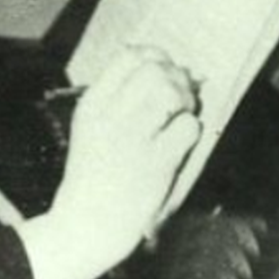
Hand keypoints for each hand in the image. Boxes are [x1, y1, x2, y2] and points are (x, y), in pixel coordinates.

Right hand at [16, 47, 201, 278]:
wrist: (87, 222)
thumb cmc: (96, 172)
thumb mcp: (92, 127)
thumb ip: (119, 97)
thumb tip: (171, 68)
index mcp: (91, 105)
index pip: (129, 56)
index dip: (156, 57)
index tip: (164, 72)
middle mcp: (109, 118)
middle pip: (155, 70)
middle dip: (176, 79)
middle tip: (180, 100)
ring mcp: (132, 141)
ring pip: (171, 93)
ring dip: (186, 101)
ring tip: (182, 116)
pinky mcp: (155, 164)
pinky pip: (187, 128)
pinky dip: (191, 131)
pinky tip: (180, 143)